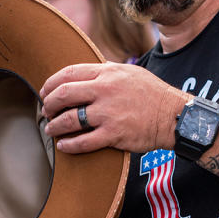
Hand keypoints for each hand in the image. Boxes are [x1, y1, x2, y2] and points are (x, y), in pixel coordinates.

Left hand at [38, 62, 188, 154]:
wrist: (173, 116)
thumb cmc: (152, 94)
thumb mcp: (129, 72)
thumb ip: (106, 72)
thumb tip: (84, 75)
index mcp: (107, 73)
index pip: (69, 73)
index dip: (51, 83)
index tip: (45, 92)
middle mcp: (105, 91)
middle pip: (63, 95)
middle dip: (49, 105)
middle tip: (46, 111)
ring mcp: (108, 114)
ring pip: (69, 120)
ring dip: (55, 126)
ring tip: (51, 129)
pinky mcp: (113, 135)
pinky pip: (83, 142)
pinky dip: (69, 145)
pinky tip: (64, 145)